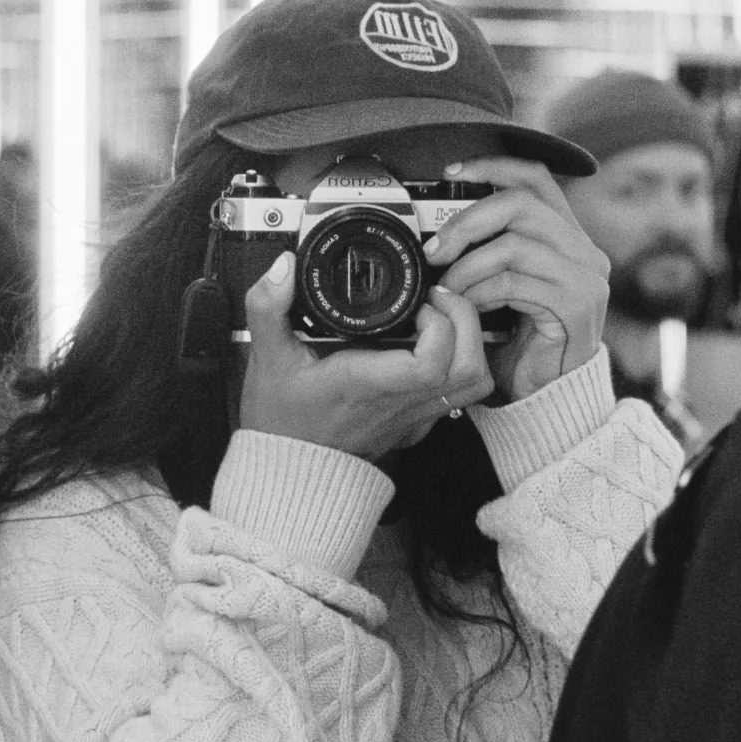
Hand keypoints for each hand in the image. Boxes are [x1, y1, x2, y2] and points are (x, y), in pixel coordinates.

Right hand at [238, 251, 496, 459]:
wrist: (290, 474)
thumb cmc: (281, 422)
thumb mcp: (266, 358)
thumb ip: (268, 307)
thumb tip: (285, 267)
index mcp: (367, 385)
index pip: (431, 364)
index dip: (439, 325)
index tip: (419, 302)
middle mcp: (399, 404)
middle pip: (469, 370)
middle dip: (466, 322)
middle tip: (437, 300)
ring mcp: (413, 417)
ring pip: (473, 384)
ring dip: (470, 343)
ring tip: (441, 318)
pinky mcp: (417, 424)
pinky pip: (458, 394)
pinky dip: (460, 361)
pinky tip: (433, 343)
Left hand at [423, 156, 609, 402]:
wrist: (543, 397)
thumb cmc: (518, 343)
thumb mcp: (502, 284)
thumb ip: (491, 249)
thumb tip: (441, 224)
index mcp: (568, 238)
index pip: (536, 179)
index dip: (494, 166)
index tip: (452, 174)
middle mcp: (586, 252)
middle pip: (522, 204)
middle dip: (469, 221)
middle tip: (436, 249)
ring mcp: (587, 279)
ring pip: (516, 244)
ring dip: (469, 266)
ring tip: (449, 288)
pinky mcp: (578, 307)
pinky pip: (517, 284)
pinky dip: (481, 292)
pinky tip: (468, 308)